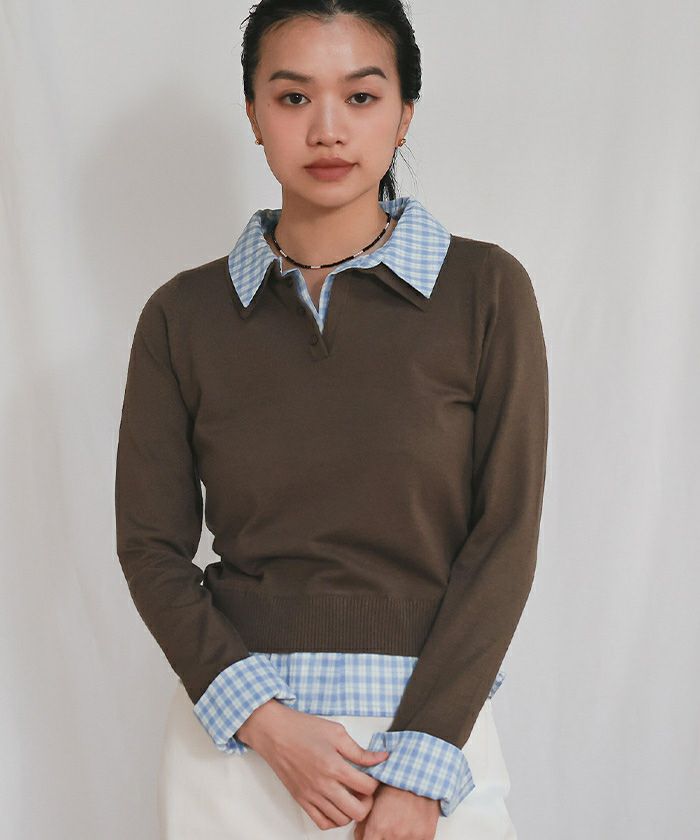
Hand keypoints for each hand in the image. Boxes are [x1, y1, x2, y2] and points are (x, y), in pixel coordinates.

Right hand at [238, 701, 390, 829]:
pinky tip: (337, 804)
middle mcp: (323, 785)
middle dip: (368, 802)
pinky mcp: (301, 800)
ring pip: (341, 820)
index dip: (376, 782)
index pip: (367, 787)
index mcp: (334, 766)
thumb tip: (382, 757)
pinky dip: (333, 819)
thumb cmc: (302, 729)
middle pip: (357, 811)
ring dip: (351, 811)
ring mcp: (311, 795)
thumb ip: (360, 750)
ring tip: (351, 795)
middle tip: (365, 790)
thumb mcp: (336, 732)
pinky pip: (321, 822)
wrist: (275, 733)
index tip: (373, 775)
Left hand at [353, 782, 440, 839]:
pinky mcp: (427, 836)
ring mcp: (412, 837)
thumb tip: (360, 838)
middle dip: (382, 838)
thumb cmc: (395, 782)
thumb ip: (363, 824)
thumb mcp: (372, 799)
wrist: (418, 772)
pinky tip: (410, 826)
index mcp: (378, 827)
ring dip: (397, 838)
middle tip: (385, 829)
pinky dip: (412, 838)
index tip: (372, 836)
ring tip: (399, 824)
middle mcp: (394, 835)